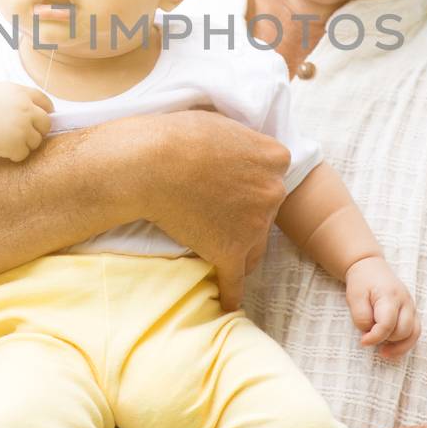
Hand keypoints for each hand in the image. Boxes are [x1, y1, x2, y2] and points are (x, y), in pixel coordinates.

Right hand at [0, 82, 53, 161]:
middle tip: (24, 135)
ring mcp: (22, 127)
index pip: (46, 103)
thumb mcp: (1, 91)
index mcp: (22, 93)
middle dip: (38, 131)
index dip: (45, 112)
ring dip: (25, 144)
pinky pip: (24, 153)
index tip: (39, 120)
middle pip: (46, 124)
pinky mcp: (16, 144)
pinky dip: (15, 154)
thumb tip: (38, 108)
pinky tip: (3, 149)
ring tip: (8, 141)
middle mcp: (26, 109)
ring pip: (36, 141)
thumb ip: (20, 97)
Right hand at [132, 109, 291, 310]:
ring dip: (240, 250)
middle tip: (217, 211)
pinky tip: (226, 303)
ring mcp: (254, 225)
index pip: (273, 174)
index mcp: (274, 157)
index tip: (232, 182)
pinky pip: (235, 281)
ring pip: (254, 247)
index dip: (251, 179)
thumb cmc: (179, 136)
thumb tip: (245, 150)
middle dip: (247, 214)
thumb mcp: (222, 124)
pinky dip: (231, 294)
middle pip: (266, 210)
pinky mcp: (230, 252)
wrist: (151, 163)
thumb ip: (243, 142)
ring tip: (222, 254)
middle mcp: (273, 191)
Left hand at [345, 255, 419, 356]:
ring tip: (382, 352)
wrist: (370, 268)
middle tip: (369, 338)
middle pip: (402, 331)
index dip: (375, 337)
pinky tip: (391, 350)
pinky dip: (405, 344)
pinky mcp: (412, 313)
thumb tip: (371, 333)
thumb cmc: (361, 283)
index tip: (362, 341)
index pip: (387, 324)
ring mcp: (411, 307)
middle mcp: (405, 302)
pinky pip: (414, 333)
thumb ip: (361, 317)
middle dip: (385, 339)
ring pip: (413, 334)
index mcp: (390, 295)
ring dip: (398, 346)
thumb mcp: (354, 297)